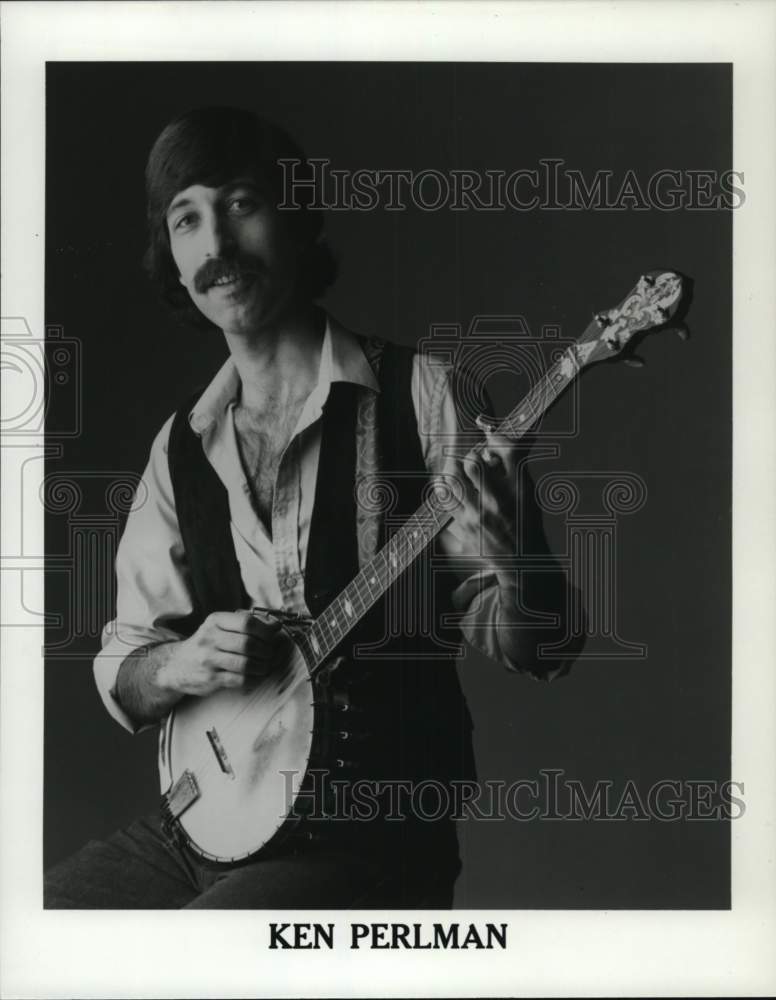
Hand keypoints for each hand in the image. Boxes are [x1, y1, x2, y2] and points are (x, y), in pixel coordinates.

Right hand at [156, 610, 282, 696]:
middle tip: (271, 653)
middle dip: (267, 650)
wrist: (176, 666)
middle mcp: (210, 639)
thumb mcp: (219, 627)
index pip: (247, 623)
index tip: (274, 634)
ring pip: (247, 663)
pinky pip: (240, 680)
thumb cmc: (205, 645)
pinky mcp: (211, 679)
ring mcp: (209, 660)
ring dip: (263, 666)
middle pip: (249, 644)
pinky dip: (254, 678)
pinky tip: (256, 675)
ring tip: (265, 665)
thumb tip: (275, 626)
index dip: (266, 630)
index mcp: (215, 621)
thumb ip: (245, 624)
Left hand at [444, 419, 520, 587]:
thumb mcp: (528, 491)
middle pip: (472, 463)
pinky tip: (449, 486)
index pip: (505, 451)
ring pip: (453, 479)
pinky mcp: (465, 527)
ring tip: (456, 469)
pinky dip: (445, 487)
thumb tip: (491, 438)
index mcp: (519, 489)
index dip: (493, 440)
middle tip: (470, 459)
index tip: (489, 443)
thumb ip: (513, 464)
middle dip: (468, 456)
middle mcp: (499, 501)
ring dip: (452, 469)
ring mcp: (479, 516)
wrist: (521, 559)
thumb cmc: (525, 521)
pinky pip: (446, 499)